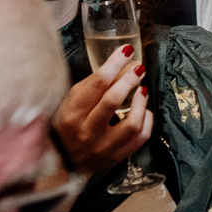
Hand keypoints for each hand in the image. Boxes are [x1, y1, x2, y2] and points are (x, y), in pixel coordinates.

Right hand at [50, 45, 151, 181]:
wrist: (64, 160)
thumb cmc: (68, 125)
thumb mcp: (70, 102)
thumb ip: (91, 86)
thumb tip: (118, 65)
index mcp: (72, 114)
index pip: (96, 84)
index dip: (114, 64)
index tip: (126, 51)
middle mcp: (87, 132)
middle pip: (113, 101)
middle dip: (129, 80)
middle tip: (139, 69)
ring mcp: (103, 147)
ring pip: (131, 124)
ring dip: (141, 103)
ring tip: (143, 90)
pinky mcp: (116, 156)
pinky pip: (139, 139)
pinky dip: (147, 122)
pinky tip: (145, 111)